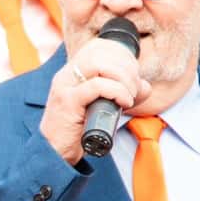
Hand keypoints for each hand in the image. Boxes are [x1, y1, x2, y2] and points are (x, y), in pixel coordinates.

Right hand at [40, 37, 150, 163]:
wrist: (54, 154)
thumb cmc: (78, 131)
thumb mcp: (102, 107)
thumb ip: (122, 93)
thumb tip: (144, 87)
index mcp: (72, 72)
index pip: (97, 45)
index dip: (121, 53)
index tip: (133, 73)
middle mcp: (66, 74)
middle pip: (100, 51)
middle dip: (126, 66)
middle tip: (134, 87)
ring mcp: (65, 86)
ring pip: (99, 64)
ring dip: (123, 78)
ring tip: (130, 96)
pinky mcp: (68, 101)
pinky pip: (97, 86)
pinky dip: (117, 92)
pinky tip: (124, 104)